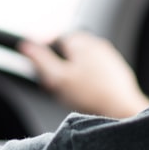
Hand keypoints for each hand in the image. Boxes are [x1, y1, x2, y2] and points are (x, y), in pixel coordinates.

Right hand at [18, 31, 148, 118]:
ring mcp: (109, 56)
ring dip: (74, 73)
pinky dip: (88, 80)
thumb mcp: (57, 78)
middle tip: (56, 84)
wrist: (122, 110)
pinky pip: (96, 71)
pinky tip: (87, 95)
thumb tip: (26, 45)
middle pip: (70, 51)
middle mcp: (97, 44)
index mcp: (81, 42)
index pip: (56, 39)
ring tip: (72, 92)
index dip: (45, 55)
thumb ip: (40, 60)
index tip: (43, 71)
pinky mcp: (117, 70)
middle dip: (60, 65)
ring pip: (83, 61)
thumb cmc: (91, 96)